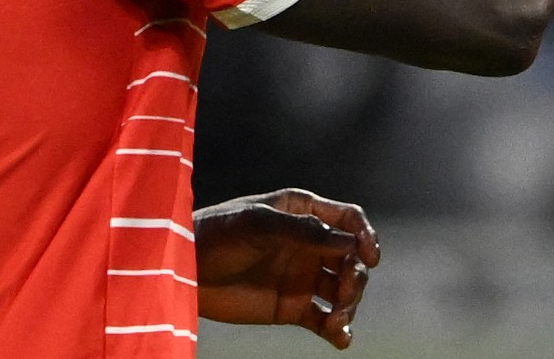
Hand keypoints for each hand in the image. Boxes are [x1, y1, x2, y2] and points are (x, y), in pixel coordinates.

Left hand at [193, 189, 380, 349]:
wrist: (183, 271)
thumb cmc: (217, 234)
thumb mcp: (258, 224)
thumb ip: (303, 231)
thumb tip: (349, 244)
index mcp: (304, 214)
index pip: (348, 221)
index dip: (365, 236)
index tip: (370, 258)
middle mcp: (309, 244)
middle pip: (351, 259)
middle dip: (355, 278)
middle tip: (344, 296)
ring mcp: (302, 277)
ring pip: (341, 291)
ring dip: (348, 306)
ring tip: (336, 323)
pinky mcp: (291, 307)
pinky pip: (323, 320)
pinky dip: (337, 330)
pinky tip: (341, 339)